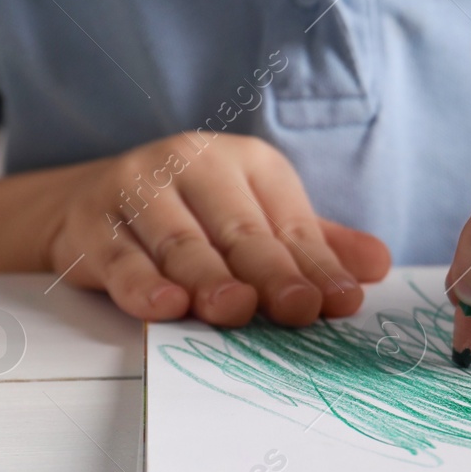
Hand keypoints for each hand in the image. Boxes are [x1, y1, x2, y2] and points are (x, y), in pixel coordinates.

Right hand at [48, 133, 389, 325]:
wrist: (92, 202)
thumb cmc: (195, 216)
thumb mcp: (259, 219)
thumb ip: (316, 246)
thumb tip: (378, 266)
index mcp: (248, 163)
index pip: (290, 222)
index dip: (317, 265)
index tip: (341, 301)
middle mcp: (194, 163)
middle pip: (241, 230)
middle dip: (271, 273)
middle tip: (296, 308)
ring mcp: (139, 189)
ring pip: (182, 242)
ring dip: (209, 279)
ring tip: (234, 308)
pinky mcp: (93, 221)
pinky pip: (121, 257)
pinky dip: (142, 284)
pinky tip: (164, 306)